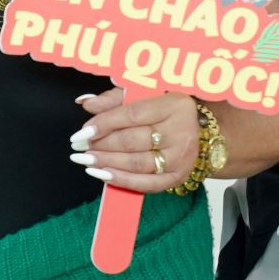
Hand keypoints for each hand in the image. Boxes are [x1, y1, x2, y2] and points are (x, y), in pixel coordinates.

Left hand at [69, 90, 197, 193]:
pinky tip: (103, 175)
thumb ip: (114, 98)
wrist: (199, 131)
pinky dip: (123, 180)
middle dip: (101, 145)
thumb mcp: (144, 96)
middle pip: (132, 141)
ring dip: (107, 163)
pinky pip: (147, 183)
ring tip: (86, 160)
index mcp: (173, 105)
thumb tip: (86, 103)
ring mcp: (181, 157)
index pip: (131, 115)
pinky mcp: (178, 176)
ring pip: (137, 163)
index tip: (82, 132)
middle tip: (79, 147)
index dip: (103, 124)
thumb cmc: (165, 111)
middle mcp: (181, 132)